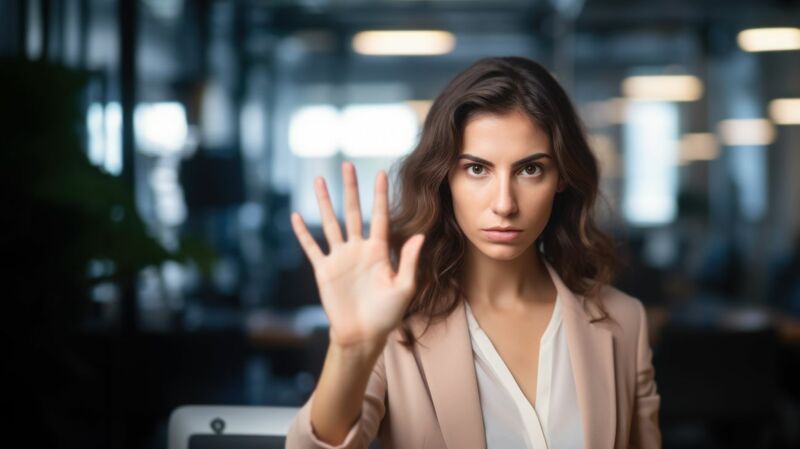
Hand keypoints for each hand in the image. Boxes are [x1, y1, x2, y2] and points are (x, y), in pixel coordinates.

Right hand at [290, 161, 424, 348]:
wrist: (363, 335)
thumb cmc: (387, 315)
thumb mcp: (404, 288)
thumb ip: (409, 261)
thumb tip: (420, 235)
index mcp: (379, 251)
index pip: (380, 217)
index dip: (380, 195)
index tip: (381, 173)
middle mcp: (358, 249)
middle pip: (353, 212)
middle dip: (350, 188)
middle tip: (347, 165)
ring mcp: (340, 258)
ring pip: (330, 223)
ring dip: (324, 202)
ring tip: (319, 180)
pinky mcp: (324, 270)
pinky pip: (312, 247)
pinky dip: (303, 233)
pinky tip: (295, 216)